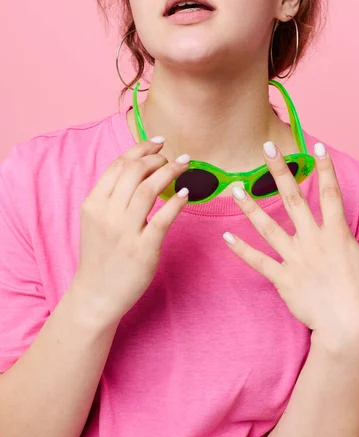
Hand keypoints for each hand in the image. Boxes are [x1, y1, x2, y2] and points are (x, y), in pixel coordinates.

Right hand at [73, 139, 189, 326]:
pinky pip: (163, 218)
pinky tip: (186, 194)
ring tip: (184, 165)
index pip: (118, 164)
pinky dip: (177, 202)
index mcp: (93, 203)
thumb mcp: (95, 219)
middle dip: (157, 158)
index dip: (141, 148)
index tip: (158, 142)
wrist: (96, 294)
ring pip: (149, 189)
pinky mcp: (143, 249)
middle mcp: (107, 214)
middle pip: (134, 171)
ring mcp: (125, 231)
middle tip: (173, 158)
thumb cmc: (100, 254)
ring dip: (170, 171)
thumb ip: (111, 195)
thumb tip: (138, 167)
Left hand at [223, 142, 358, 351]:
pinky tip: (226, 237)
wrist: (351, 330)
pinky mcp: (283, 278)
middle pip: (293, 199)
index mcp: (337, 234)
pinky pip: (258, 261)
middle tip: (267, 149)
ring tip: (235, 188)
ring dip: (250, 206)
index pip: (331, 193)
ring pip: (268, 226)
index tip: (316, 147)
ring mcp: (295, 258)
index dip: (325, 168)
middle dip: (279, 171)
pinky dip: (241, 250)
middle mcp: (313, 240)